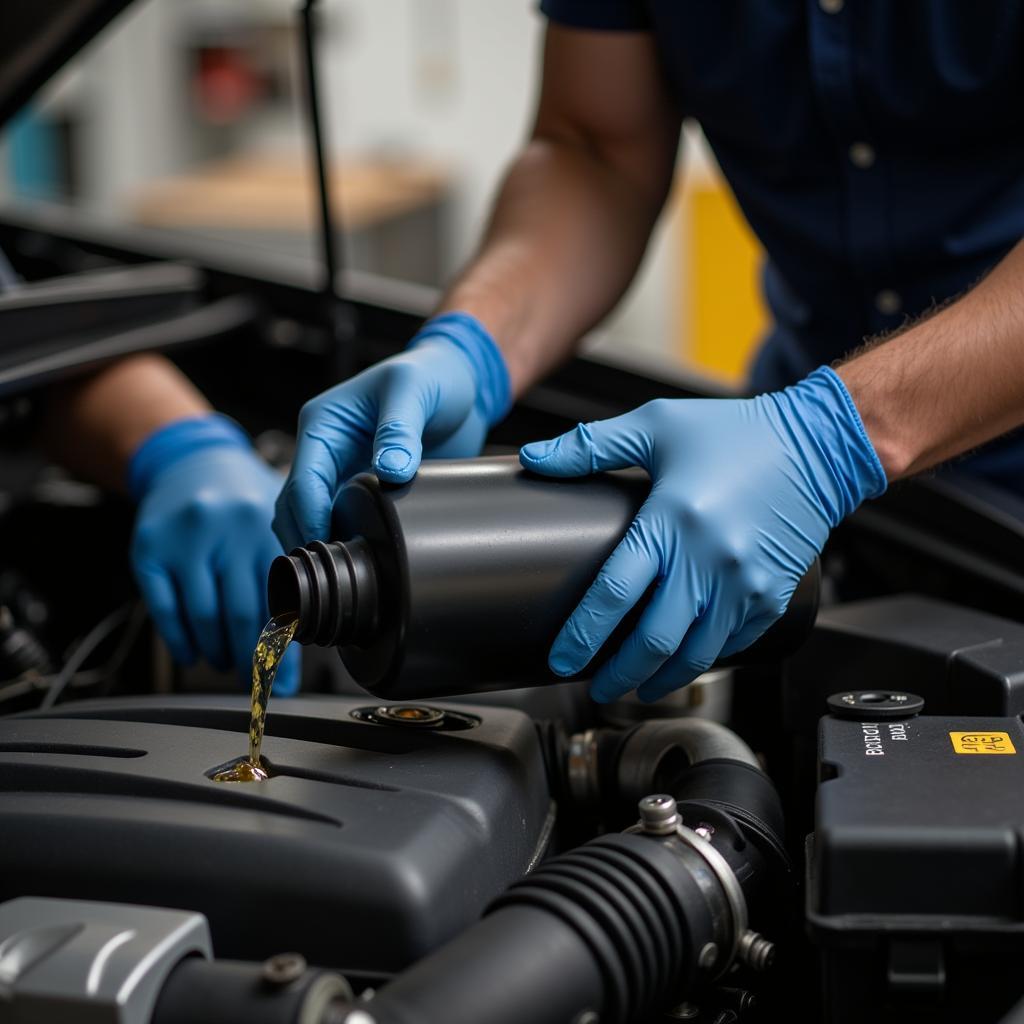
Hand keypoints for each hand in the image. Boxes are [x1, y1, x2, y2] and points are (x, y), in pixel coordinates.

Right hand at [130, 416, 299, 694]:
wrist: (190, 458)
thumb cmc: (241, 495)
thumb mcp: (276, 516)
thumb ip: (291, 565)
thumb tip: (308, 632)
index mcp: (264, 524)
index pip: (279, 599)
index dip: (284, 647)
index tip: (286, 680)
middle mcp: (225, 529)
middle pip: (241, 613)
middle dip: (251, 657)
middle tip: (257, 680)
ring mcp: (184, 539)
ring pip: (204, 617)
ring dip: (217, 652)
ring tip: (226, 664)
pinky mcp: (149, 548)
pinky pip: (165, 610)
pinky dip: (180, 640)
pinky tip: (193, 653)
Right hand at [274, 312, 509, 550]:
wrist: (462, 382)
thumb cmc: (433, 373)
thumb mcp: (413, 391)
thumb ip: (399, 429)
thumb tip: (391, 469)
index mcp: (323, 423)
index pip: (303, 479)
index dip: (311, 516)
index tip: (327, 544)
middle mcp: (327, 450)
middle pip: (298, 505)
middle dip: (308, 537)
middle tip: (334, 568)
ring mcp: (345, 471)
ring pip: (315, 517)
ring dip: (323, 541)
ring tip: (347, 570)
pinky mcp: (367, 488)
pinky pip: (346, 519)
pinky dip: (347, 538)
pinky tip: (363, 557)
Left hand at [520, 367, 885, 702]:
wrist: (818, 445)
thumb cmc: (737, 433)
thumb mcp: (656, 425)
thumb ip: (590, 445)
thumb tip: (534, 457)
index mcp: (671, 521)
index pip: (614, 595)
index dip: (582, 635)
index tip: (561, 657)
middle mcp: (709, 561)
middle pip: (652, 641)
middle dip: (618, 675)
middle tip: (596, 688)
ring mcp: (745, 585)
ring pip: (694, 655)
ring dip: (660, 680)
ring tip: (636, 687)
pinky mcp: (771, 597)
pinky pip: (733, 645)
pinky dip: (703, 660)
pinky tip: (683, 663)